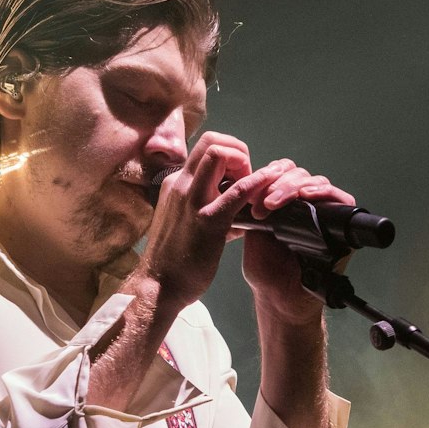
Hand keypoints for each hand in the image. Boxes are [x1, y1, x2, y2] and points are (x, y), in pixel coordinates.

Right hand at [130, 132, 263, 311]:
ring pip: (218, 153)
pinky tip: (270, 185)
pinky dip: (258, 183)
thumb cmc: (174, 261)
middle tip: (250, 177)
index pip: (204, 149)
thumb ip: (210, 210)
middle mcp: (181, 184)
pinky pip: (237, 191)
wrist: (158, 287)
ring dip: (245, 162)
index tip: (241, 177)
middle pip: (212, 141)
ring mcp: (192, 200)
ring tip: (255, 186)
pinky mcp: (207, 221)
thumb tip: (240, 211)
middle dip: (238, 150)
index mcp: (176, 184)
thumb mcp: (187, 224)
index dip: (229, 154)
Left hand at [238, 161, 355, 325]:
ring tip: (276, 202)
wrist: (281, 298)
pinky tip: (307, 196)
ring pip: (317, 183)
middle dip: (280, 183)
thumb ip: (256, 210)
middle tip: (264, 202)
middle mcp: (306, 207)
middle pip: (300, 175)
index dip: (270, 176)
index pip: (283, 174)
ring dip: (296, 187)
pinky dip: (324, 193)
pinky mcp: (342, 225)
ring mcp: (325, 214)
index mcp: (284, 206)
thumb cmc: (266, 272)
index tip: (254, 194)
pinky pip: (341, 199)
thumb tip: (257, 183)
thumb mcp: (253, 235)